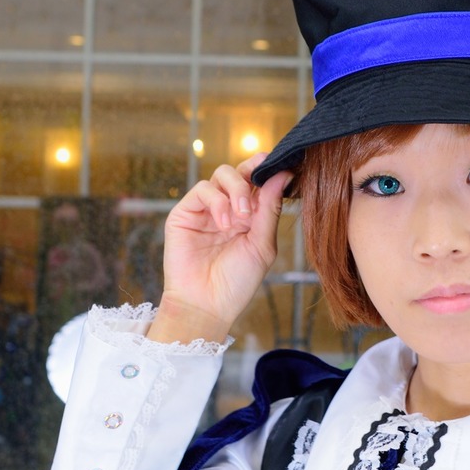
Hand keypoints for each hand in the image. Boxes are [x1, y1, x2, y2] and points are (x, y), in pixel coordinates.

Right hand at [149, 154, 291, 343]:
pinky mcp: (185, 213)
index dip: (269, 169)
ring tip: (241, 218)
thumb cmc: (237, 281)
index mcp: (250, 215)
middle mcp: (229, 208)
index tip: (284, 164)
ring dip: (236, 191)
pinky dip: (217, 202)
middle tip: (261, 185)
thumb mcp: (262, 244)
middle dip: (253, 171)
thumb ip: (270, 208)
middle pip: (241, 170)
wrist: (207, 305)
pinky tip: (224, 223)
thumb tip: (284, 174)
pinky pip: (202, 190)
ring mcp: (207, 209)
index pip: (259, 181)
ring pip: (222, 174)